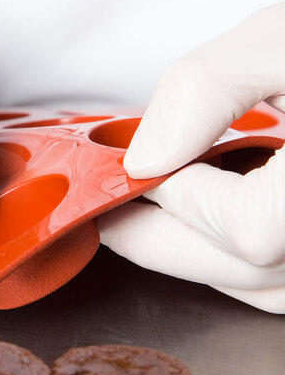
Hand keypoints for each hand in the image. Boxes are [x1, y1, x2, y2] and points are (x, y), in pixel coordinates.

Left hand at [98, 3, 284, 312]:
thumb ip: (209, 86)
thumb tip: (146, 155)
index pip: (252, 224)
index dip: (187, 199)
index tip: (144, 170)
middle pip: (249, 268)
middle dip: (161, 242)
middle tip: (110, 214)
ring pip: (266, 288)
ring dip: (195, 256)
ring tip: (150, 219)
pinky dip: (235, 260)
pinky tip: (207, 224)